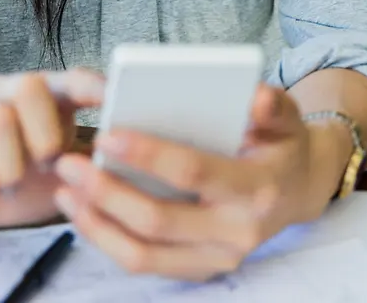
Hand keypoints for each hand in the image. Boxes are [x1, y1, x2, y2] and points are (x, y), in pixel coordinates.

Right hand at [0, 68, 104, 234]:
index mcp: (43, 95)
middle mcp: (4, 91)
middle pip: (29, 86)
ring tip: (10, 189)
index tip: (114, 99)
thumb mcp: (62, 172)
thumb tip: (131, 158)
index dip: (93, 87)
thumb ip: (92, 160)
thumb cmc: (21, 178)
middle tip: (47, 167)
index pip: (72, 80)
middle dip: (44, 133)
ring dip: (9, 165)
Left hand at [52, 85, 345, 280]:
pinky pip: (147, 265)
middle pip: (159, 220)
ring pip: (145, 255)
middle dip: (107, 192)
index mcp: (256, 189)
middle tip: (69, 163)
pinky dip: (109, 241)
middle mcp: (237, 232)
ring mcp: (218, 258)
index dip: (148, 155)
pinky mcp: (201, 269)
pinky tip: (84, 212)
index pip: (192, 173)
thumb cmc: (283, 144)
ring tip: (65, 191)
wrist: (300, 189)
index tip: (107, 135)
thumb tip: (255, 97)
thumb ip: (273, 104)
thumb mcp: (287, 117)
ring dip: (98, 224)